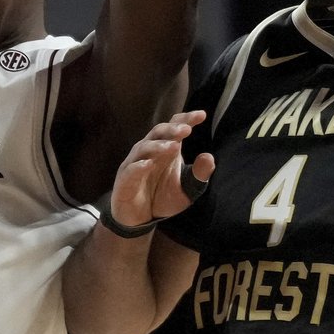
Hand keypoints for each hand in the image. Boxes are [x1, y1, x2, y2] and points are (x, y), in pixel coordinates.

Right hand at [109, 110, 214, 227]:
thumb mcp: (187, 190)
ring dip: (158, 146)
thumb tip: (209, 157)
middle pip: (159, 132)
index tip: (202, 115)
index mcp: (166, 149)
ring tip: (173, 146)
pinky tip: (148, 164)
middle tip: (187, 129)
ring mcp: (135, 163)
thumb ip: (198, 175)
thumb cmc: (161, 198)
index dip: (186, 119)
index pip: (175, 128)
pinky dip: (139, 166)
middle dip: (172, 129)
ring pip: (144, 147)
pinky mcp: (124, 179)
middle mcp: (150, 151)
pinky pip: (131, 169)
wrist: (139, 219)